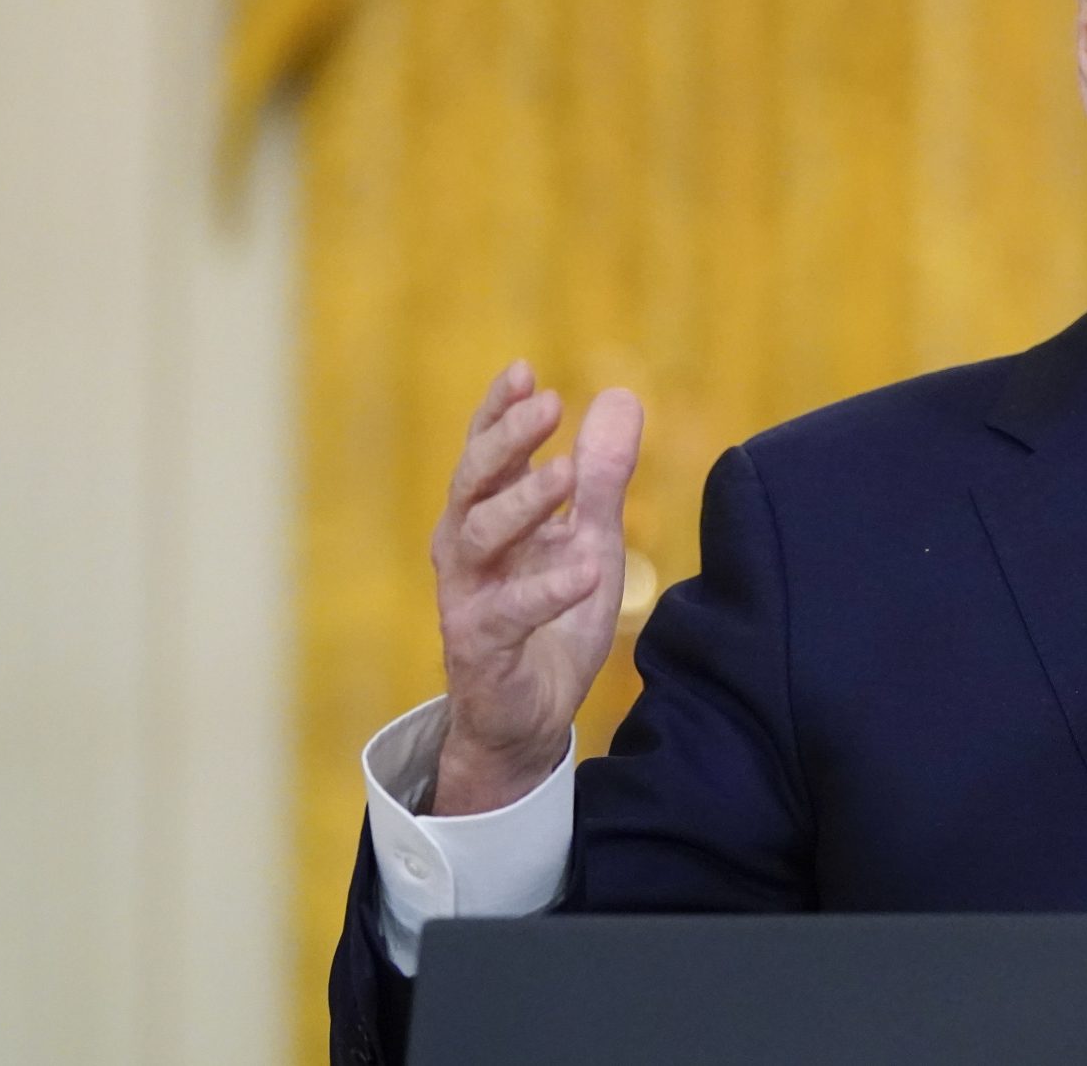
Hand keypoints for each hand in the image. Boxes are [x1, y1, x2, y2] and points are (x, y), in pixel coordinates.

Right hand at [429, 360, 644, 814]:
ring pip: (477, 536)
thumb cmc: (552, 617)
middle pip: (472, 481)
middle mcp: (467, 549)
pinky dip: (547, 588)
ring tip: (566, 472)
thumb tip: (619, 395)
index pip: (486, 452)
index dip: (498, 411)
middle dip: (506, 439)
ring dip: (522, 500)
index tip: (523, 370)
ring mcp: (467, 596)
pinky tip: (586, 567)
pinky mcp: (480, 646)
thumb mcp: (589, 537)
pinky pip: (507, 613)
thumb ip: (602, 475)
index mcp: (489, 516)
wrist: (531, 714)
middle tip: (549, 403)